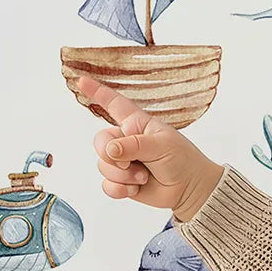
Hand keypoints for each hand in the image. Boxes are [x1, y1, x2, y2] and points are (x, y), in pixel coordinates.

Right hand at [75, 75, 223, 221]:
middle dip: (111, 155)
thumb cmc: (182, 160)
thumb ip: (133, 145)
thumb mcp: (161, 145)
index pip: (113, 103)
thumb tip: (109, 151)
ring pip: (103, 165)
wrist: (191, 189)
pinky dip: (120, 189)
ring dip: (123, 175)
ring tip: (144, 177)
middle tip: (131, 164)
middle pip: (100, 141)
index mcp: (136, 124)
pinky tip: (135, 188)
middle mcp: (126, 140)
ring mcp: (123, 161)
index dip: (96, 91)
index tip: (80, 81)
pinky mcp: (123, 181)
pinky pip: (107, 185)